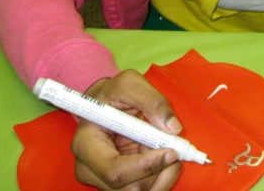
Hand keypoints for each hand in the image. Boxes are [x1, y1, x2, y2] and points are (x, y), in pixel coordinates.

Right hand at [72, 70, 182, 189]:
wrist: (105, 102)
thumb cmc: (112, 93)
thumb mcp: (129, 83)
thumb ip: (152, 100)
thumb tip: (172, 127)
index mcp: (86, 145)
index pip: (114, 171)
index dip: (146, 167)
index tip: (171, 152)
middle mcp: (91, 169)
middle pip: (130, 188)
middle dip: (159, 172)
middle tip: (177, 151)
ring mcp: (104, 179)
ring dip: (162, 174)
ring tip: (167, 150)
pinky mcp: (120, 182)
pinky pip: (145, 188)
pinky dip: (161, 176)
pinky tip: (162, 159)